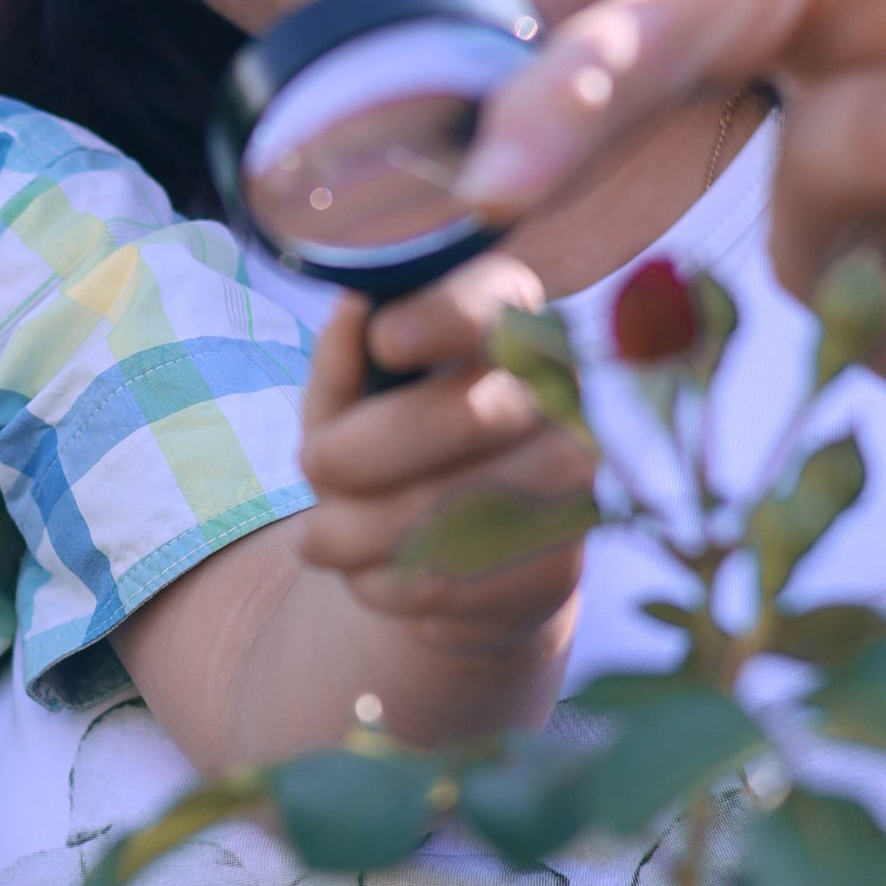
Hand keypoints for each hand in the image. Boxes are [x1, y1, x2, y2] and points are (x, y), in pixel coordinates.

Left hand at [295, 250, 594, 649]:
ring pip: (453, 512)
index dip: (445, 316)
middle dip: (365, 449)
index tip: (386, 339)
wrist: (461, 560)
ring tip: (319, 538)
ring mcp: (573, 485)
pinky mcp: (560, 566)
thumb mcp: (351, 405)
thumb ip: (342, 360)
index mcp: (515, 329)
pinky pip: (454, 581)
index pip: (500, 302)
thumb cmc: (395, 455)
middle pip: (470, 415)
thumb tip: (351, 310)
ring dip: (357, 532)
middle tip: (312, 464)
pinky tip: (375, 572)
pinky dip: (387, 583)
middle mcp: (564, 398)